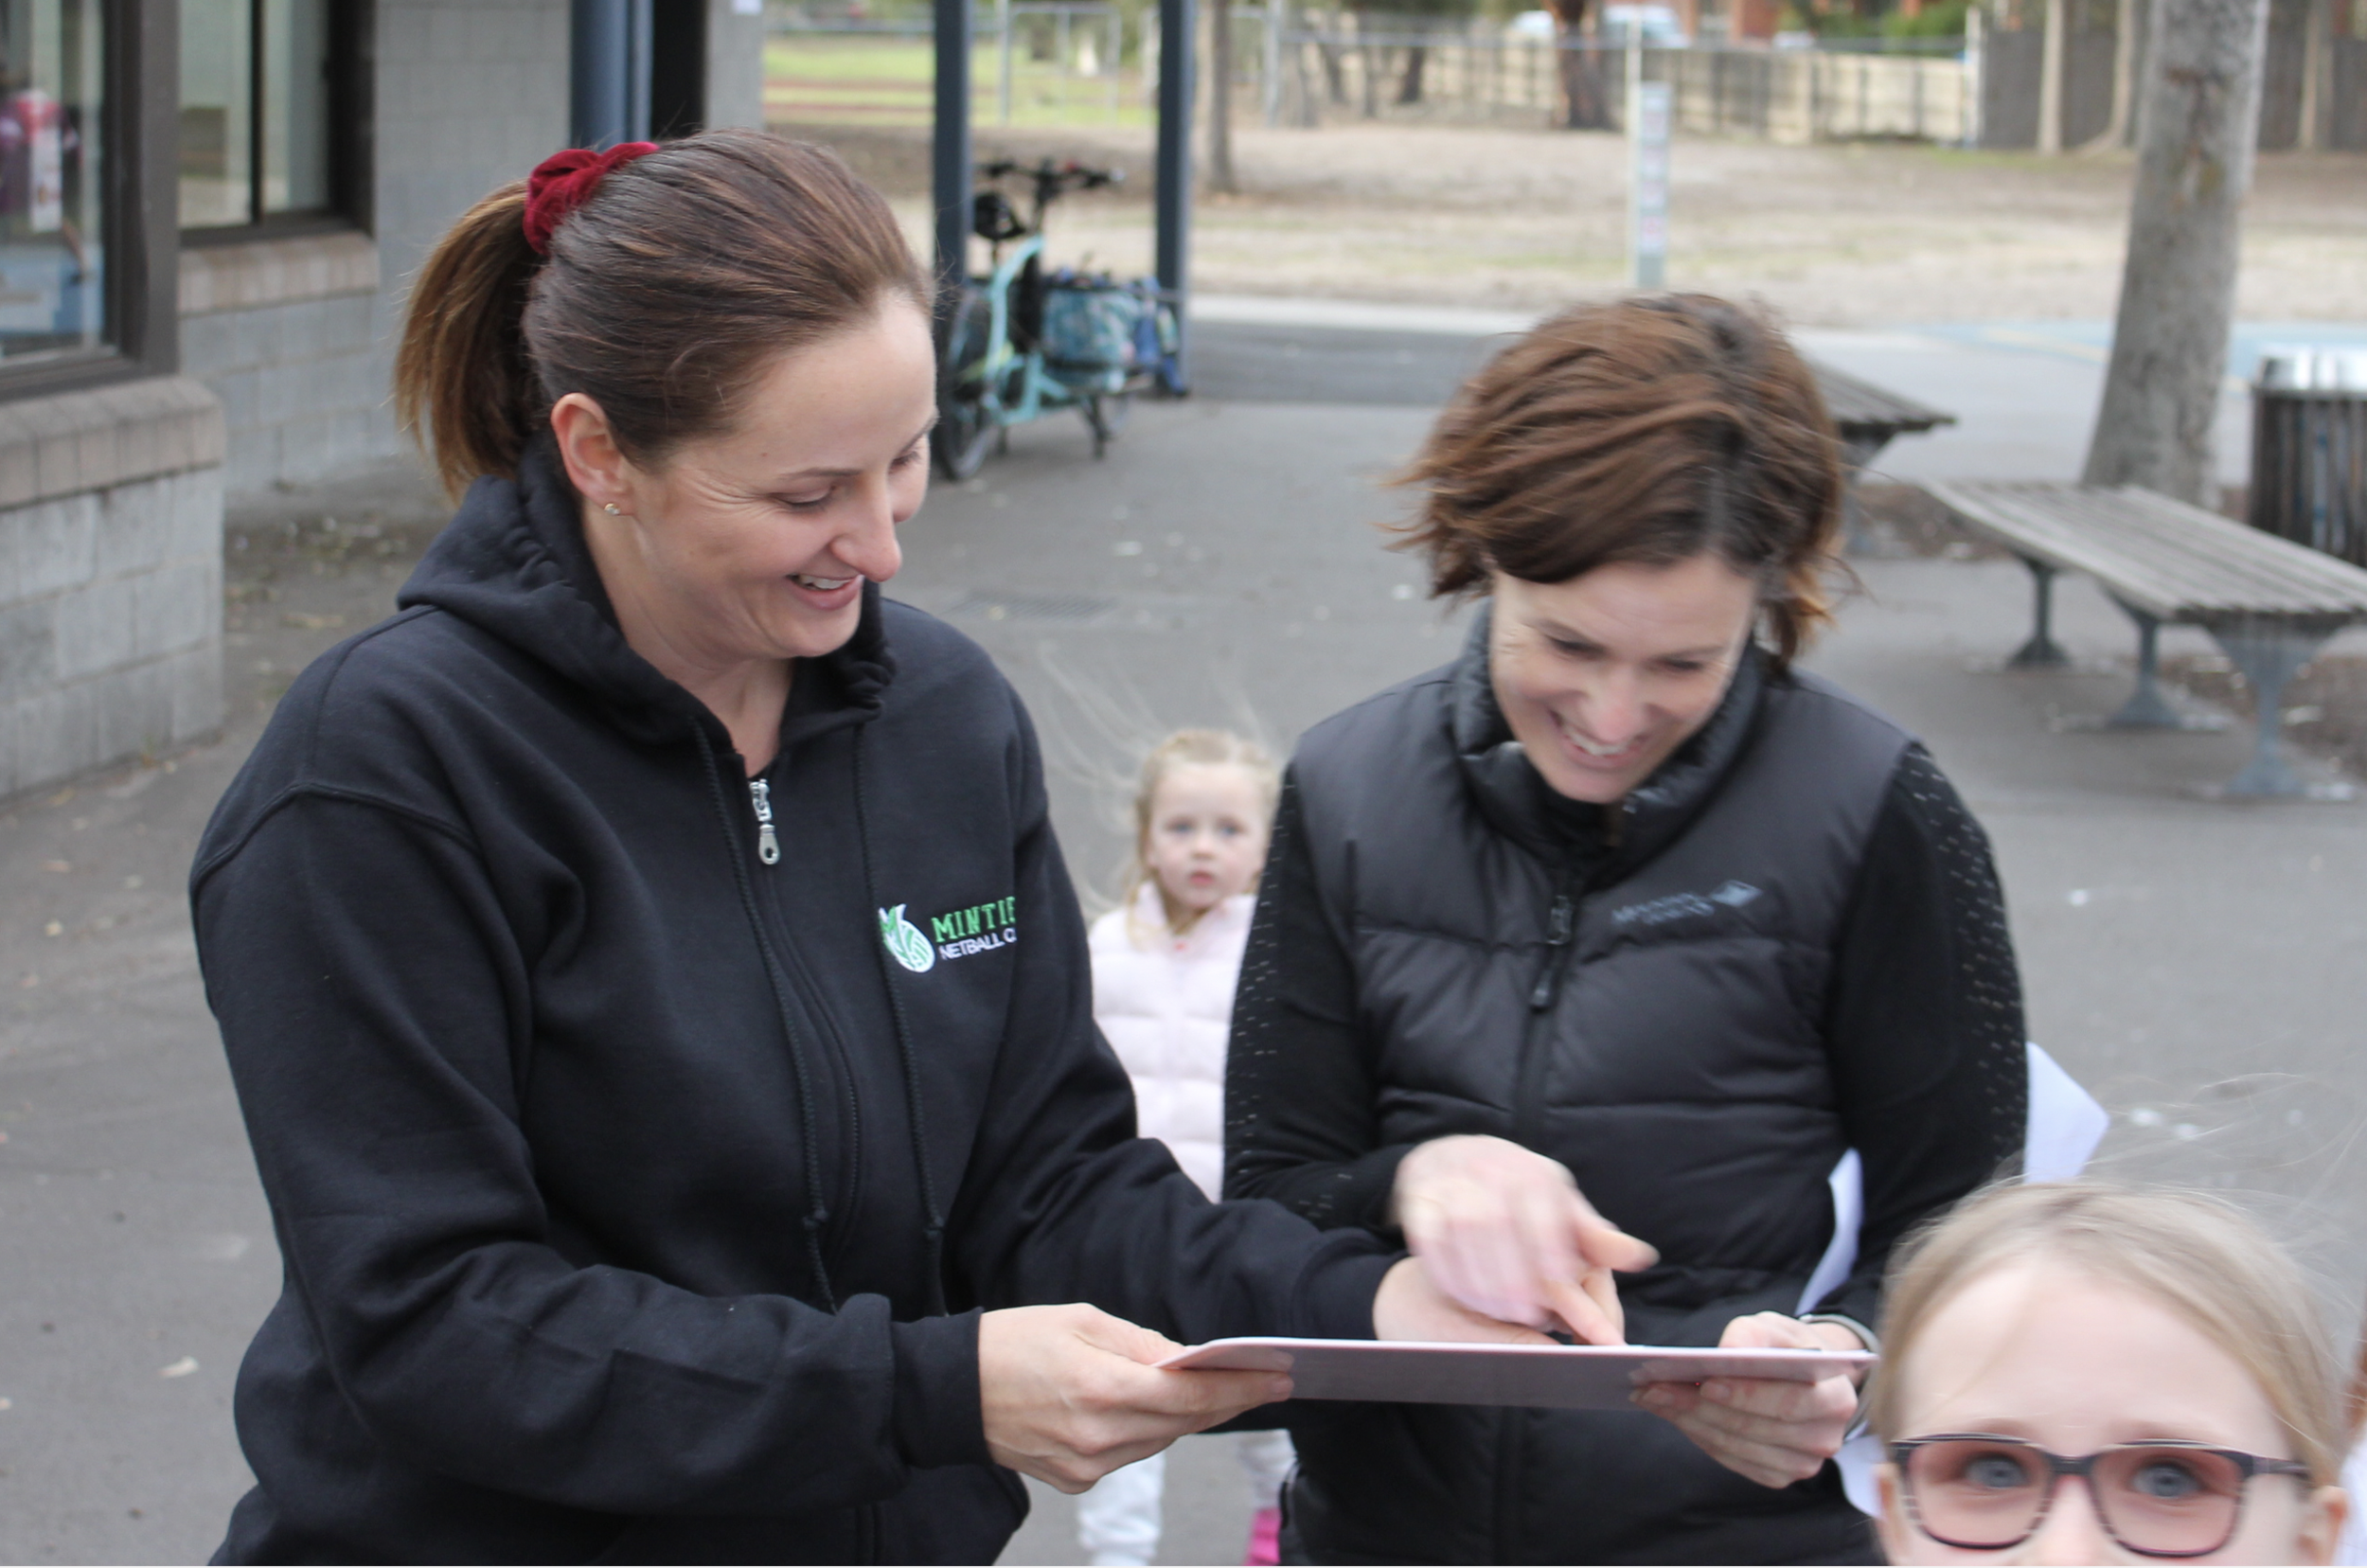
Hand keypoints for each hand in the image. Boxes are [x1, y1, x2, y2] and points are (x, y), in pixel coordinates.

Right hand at [978, 1303, 1292, 1493]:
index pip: (1191, 1393)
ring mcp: (1087, 1465)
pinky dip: (1152, 1430)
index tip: (1279, 1375)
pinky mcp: (1075, 1480)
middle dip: (1229, 1400)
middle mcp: (1099, 1435)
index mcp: (1100, 1387)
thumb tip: (1188, 1361)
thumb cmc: (1012, 1343)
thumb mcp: (1080, 1320)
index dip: (1241, 1385)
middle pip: (1186, 1422)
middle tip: (1270, 1381)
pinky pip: (1132, 1453)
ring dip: (1192, 1415)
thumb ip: (1141, 1344)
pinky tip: (1160, 1408)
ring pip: (1162, 1440)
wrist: (950, 1392)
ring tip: (1222, 1390)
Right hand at [1391, 1135, 1657, 1341]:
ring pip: (1461, 1229)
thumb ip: (1595, 1239)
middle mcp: (1489, 1166)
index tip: (1561, 1284)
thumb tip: (1640, 1257)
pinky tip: (1465, 1296)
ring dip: (1481, 1277)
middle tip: (1529, 1314)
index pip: (1542, 1205)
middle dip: (1513, 1273)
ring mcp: (1450, 1179)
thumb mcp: (1561, 1209)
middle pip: (1499, 1221)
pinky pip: (1429, 1237)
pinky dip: (1447, 1271)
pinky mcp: (1419, 1197)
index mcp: (1533, 1170)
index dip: (1550, 1245)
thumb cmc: (1519, 1195)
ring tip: (1500, 1311)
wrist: (1454, 1159)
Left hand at [1630, 1312, 1864, 1488]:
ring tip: (1652, 1396)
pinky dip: (1699, 1436)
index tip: (1705, 1382)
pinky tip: (1673, 1414)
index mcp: (1836, 1398)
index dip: (1746, 1395)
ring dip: (1690, 1421)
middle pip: (1755, 1429)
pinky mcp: (1777, 1475)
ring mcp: (1802, 1464)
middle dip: (1700, 1406)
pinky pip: (1732, 1460)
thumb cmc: (1785, 1348)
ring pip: (1737, 1447)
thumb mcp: (1773, 1328)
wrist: (1803, 1378)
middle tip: (1653, 1387)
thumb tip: (1728, 1350)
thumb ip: (1753, 1334)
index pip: (1789, 1402)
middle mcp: (1825, 1438)